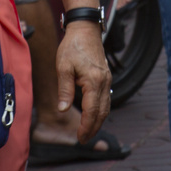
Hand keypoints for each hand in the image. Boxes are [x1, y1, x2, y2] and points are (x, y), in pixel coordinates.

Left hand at [55, 21, 111, 140]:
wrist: (85, 29)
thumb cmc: (72, 46)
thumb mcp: (63, 67)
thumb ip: (64, 90)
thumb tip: (62, 110)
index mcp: (93, 81)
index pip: (92, 110)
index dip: (86, 126)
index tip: (79, 138)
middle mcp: (104, 82)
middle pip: (102, 112)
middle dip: (94, 128)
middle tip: (83, 140)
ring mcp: (107, 79)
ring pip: (106, 106)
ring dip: (99, 121)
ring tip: (88, 132)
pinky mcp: (106, 76)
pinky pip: (106, 98)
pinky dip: (101, 110)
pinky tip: (94, 115)